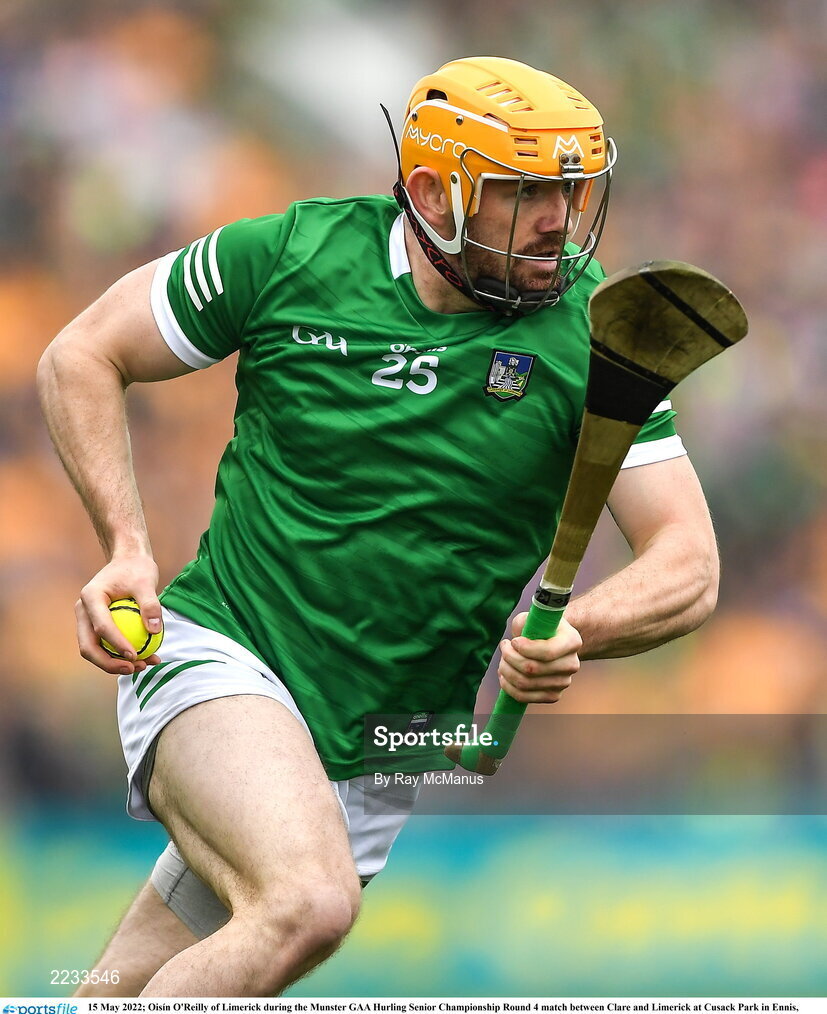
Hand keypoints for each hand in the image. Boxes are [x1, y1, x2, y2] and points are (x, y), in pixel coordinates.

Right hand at [76, 553, 162, 675]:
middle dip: (109, 663)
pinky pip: (105, 646)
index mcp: (91, 597)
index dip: (116, 644)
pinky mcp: (95, 626)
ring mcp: (87, 620)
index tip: (136, 656)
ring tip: (144, 666)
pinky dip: (120, 655)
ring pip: (94, 650)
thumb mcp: (146, 582)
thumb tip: (155, 631)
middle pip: (88, 646)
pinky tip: (145, 659)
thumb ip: (151, 604)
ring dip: (115, 663)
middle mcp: (83, 611)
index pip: (101, 627)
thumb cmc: (137, 569)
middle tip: (135, 668)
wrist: (128, 561)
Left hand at [497, 612, 581, 703]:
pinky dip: (508, 687)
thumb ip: (526, 623)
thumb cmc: (541, 628)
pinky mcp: (553, 695)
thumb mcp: (535, 618)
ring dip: (506, 671)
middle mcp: (572, 664)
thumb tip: (519, 637)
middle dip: (509, 657)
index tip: (513, 641)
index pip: (547, 652)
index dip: (525, 648)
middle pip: (532, 669)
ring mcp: (564, 682)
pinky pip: (524, 696)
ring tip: (503, 660)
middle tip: (504, 647)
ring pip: (525, 683)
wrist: (552, 643)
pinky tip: (504, 675)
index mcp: (572, 641)